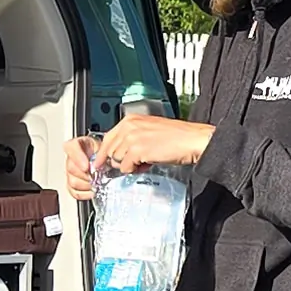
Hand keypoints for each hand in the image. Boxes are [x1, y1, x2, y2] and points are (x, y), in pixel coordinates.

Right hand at [63, 133, 101, 201]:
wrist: (102, 160)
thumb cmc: (101, 152)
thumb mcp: (103, 145)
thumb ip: (101, 152)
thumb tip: (101, 163)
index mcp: (76, 144)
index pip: (71, 147)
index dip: (78, 158)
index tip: (86, 166)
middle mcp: (70, 158)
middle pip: (71, 168)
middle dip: (86, 175)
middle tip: (97, 176)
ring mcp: (69, 172)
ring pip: (72, 181)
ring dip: (86, 184)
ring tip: (96, 183)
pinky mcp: (71, 185)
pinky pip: (74, 192)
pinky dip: (84, 194)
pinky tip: (92, 191)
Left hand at [93, 111, 214, 173]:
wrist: (191, 140)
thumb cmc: (176, 137)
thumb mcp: (148, 131)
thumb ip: (131, 138)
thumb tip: (118, 154)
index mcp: (131, 120)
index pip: (108, 138)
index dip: (103, 153)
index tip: (99, 163)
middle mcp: (129, 126)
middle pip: (110, 151)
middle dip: (119, 161)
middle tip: (134, 162)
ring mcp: (132, 138)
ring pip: (116, 160)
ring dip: (129, 165)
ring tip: (145, 161)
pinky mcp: (137, 150)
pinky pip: (126, 167)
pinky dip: (135, 170)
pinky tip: (148, 163)